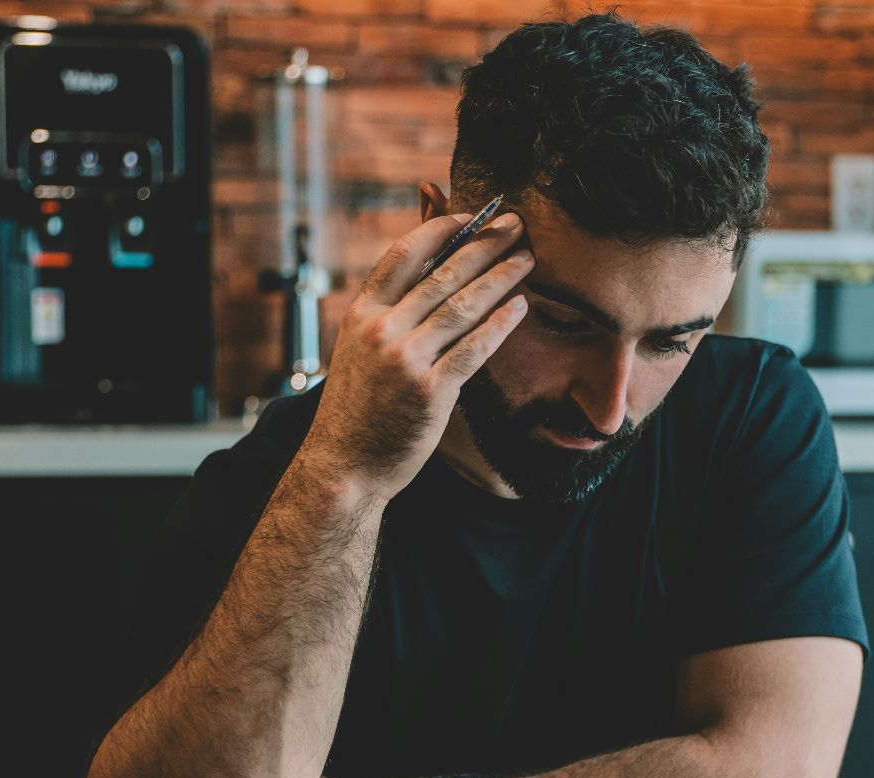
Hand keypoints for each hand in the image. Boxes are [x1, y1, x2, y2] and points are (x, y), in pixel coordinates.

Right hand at [298, 212, 532, 501]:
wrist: (345, 465)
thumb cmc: (359, 406)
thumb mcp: (359, 348)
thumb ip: (388, 310)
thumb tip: (423, 270)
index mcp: (361, 313)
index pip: (403, 255)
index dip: (439, 230)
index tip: (471, 217)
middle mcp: (381, 330)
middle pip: (442, 274)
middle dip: (484, 245)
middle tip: (516, 225)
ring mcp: (405, 359)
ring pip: (463, 306)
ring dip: (500, 277)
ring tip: (528, 259)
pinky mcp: (431, 391)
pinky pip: (474, 348)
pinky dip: (500, 324)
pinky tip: (520, 306)